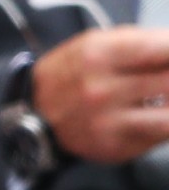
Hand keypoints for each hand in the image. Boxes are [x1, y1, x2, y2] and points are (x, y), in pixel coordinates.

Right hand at [32, 25, 168, 162]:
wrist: (33, 116)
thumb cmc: (72, 74)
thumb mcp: (97, 42)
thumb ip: (144, 43)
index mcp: (98, 54)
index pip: (166, 48)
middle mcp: (101, 90)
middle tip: (166, 81)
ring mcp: (108, 122)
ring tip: (164, 94)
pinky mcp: (115, 147)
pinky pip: (161, 133)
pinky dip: (166, 121)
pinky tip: (158, 110)